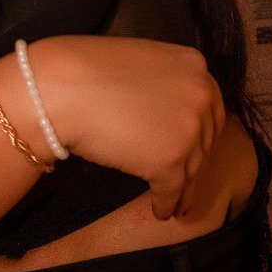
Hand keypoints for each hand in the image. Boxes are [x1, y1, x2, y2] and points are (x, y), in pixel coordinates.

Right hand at [31, 36, 226, 220]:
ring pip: (191, 168)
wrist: (62, 88)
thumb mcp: (140, 61)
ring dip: (181, 186)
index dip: (200, 131)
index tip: (194, 146)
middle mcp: (200, 95)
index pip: (209, 105)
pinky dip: (165, 203)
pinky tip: (160, 210)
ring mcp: (188, 129)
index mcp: (193, 65)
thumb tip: (165, 111)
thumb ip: (164, 82)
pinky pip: (172, 190)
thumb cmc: (87, 70)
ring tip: (175, 200)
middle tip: (185, 176)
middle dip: (194, 159)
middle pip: (205, 138)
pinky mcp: (169, 161)